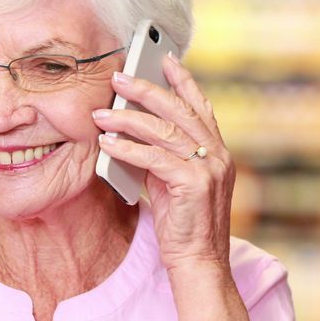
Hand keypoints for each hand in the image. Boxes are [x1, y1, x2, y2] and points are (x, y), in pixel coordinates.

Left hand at [93, 52, 236, 272]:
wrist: (199, 263)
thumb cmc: (183, 225)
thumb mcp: (174, 182)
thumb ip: (162, 155)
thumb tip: (130, 129)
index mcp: (217, 151)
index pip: (200, 105)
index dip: (183, 79)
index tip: (164, 57)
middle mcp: (218, 155)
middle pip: (179, 110)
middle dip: (147, 90)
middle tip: (118, 78)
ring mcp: (210, 168)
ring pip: (165, 131)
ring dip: (129, 119)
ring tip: (101, 113)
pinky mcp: (195, 184)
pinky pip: (155, 158)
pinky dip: (128, 148)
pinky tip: (108, 144)